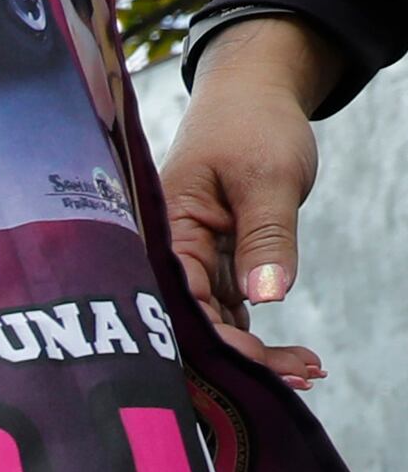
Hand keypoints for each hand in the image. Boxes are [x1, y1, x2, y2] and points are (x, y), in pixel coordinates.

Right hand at [166, 20, 332, 388]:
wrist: (251, 94)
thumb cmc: (251, 124)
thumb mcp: (269, 177)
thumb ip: (267, 238)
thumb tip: (267, 299)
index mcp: (164, 231)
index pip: (183, 301)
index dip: (219, 339)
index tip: (261, 365)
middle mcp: (167, 255)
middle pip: (191, 324)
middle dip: (240, 358)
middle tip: (300, 377)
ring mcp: (190, 263)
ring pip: (213, 324)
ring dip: (254, 352)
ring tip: (307, 370)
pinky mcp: (212, 266)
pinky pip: (228, 311)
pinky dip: (258, 334)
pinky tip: (294, 356)